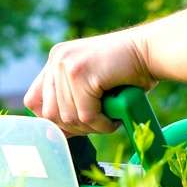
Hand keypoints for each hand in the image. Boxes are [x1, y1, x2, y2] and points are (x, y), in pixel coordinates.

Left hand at [22, 29, 156, 135]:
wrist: (152, 50)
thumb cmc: (128, 72)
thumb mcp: (91, 85)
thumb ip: (70, 102)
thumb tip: (53, 136)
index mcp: (56, 59)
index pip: (34, 101)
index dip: (52, 120)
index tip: (75, 125)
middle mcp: (57, 59)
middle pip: (49, 113)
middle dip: (74, 127)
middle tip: (97, 124)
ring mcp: (67, 64)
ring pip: (69, 117)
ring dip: (91, 127)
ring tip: (109, 119)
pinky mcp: (82, 73)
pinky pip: (86, 116)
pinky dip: (102, 124)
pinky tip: (114, 118)